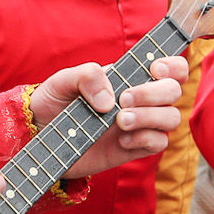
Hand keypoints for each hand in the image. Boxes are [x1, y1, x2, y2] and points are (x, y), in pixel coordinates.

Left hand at [33, 57, 187, 178]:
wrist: (39, 135)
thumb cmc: (53, 102)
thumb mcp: (63, 81)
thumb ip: (87, 76)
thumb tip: (110, 99)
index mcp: (130, 76)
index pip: (170, 67)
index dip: (173, 65)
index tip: (153, 69)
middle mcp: (140, 99)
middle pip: (174, 91)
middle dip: (153, 93)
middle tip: (123, 99)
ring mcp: (139, 124)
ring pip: (171, 118)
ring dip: (150, 117)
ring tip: (120, 120)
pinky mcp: (133, 148)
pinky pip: (158, 143)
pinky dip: (144, 139)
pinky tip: (122, 139)